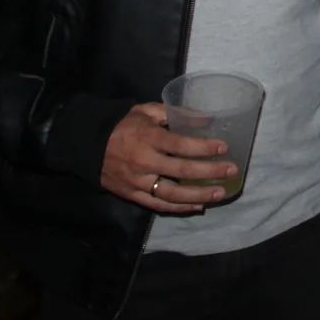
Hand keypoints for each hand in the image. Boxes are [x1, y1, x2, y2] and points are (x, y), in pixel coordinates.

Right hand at [100, 103, 236, 213]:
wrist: (87, 144)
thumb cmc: (123, 125)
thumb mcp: (147, 111)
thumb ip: (176, 113)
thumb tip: (207, 118)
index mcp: (148, 138)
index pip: (181, 145)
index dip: (204, 147)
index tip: (224, 148)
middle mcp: (144, 162)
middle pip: (181, 170)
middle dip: (210, 172)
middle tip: (232, 171)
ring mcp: (137, 181)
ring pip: (172, 194)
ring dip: (198, 195)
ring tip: (220, 194)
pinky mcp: (131, 195)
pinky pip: (158, 205)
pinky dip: (179, 207)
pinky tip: (198, 206)